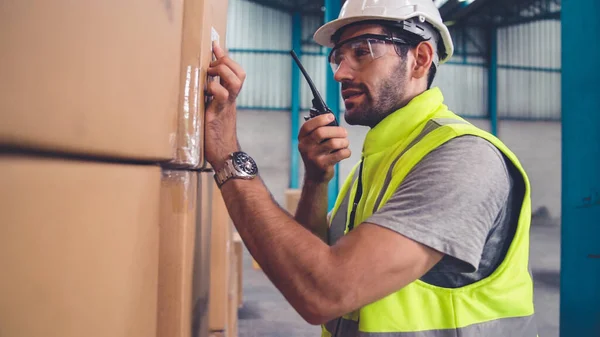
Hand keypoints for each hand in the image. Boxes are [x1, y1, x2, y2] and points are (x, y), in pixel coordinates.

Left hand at [204, 42, 245, 169]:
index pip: (236, 72)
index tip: (215, 45)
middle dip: (225, 63)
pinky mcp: (216, 114)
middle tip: (210, 67)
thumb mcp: (212, 113)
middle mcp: (230, 100)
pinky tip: (204, 92)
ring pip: (235, 81)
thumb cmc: (215, 137)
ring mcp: (225, 106)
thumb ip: (210, 100)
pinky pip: (221, 96)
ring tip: (209, 76)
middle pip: (239, 73)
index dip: (226, 57)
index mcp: (229, 98)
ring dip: (222, 72)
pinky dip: (213, 89)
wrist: (225, 156)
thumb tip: (199, 89)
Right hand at [298, 114, 350, 183]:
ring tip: (345, 143)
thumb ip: (319, 129)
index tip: (331, 117)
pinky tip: (345, 152)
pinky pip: (340, 154)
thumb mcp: (313, 142)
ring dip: (344, 141)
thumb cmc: (318, 153)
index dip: (320, 119)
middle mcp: (305, 147)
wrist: (315, 176)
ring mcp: (313, 157)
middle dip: (337, 130)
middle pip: (321, 132)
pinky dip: (346, 151)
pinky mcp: (323, 165)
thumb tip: (332, 117)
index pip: (308, 126)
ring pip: (333, 143)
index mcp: (302, 139)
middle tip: (344, 132)